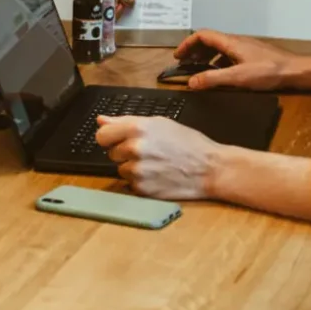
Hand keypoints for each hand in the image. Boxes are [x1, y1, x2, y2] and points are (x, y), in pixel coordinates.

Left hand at [95, 115, 218, 199]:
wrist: (210, 168)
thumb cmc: (187, 143)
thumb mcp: (159, 123)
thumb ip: (125, 121)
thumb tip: (100, 120)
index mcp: (137, 128)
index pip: (102, 135)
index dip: (110, 138)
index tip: (117, 140)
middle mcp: (134, 149)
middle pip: (111, 153)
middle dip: (124, 152)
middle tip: (148, 152)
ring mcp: (137, 171)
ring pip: (121, 169)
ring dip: (132, 168)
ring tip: (155, 164)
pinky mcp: (142, 189)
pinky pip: (130, 184)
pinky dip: (141, 182)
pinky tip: (158, 176)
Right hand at [174, 29, 298, 90]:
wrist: (297, 71)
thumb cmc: (268, 72)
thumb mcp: (237, 77)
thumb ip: (213, 79)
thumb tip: (190, 82)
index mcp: (230, 42)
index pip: (202, 35)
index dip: (187, 44)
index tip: (177, 56)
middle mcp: (236, 41)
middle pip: (210, 40)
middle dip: (194, 50)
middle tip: (185, 64)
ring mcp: (246, 47)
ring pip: (220, 47)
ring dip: (206, 56)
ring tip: (199, 70)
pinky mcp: (253, 55)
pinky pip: (229, 54)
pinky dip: (219, 61)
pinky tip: (221, 74)